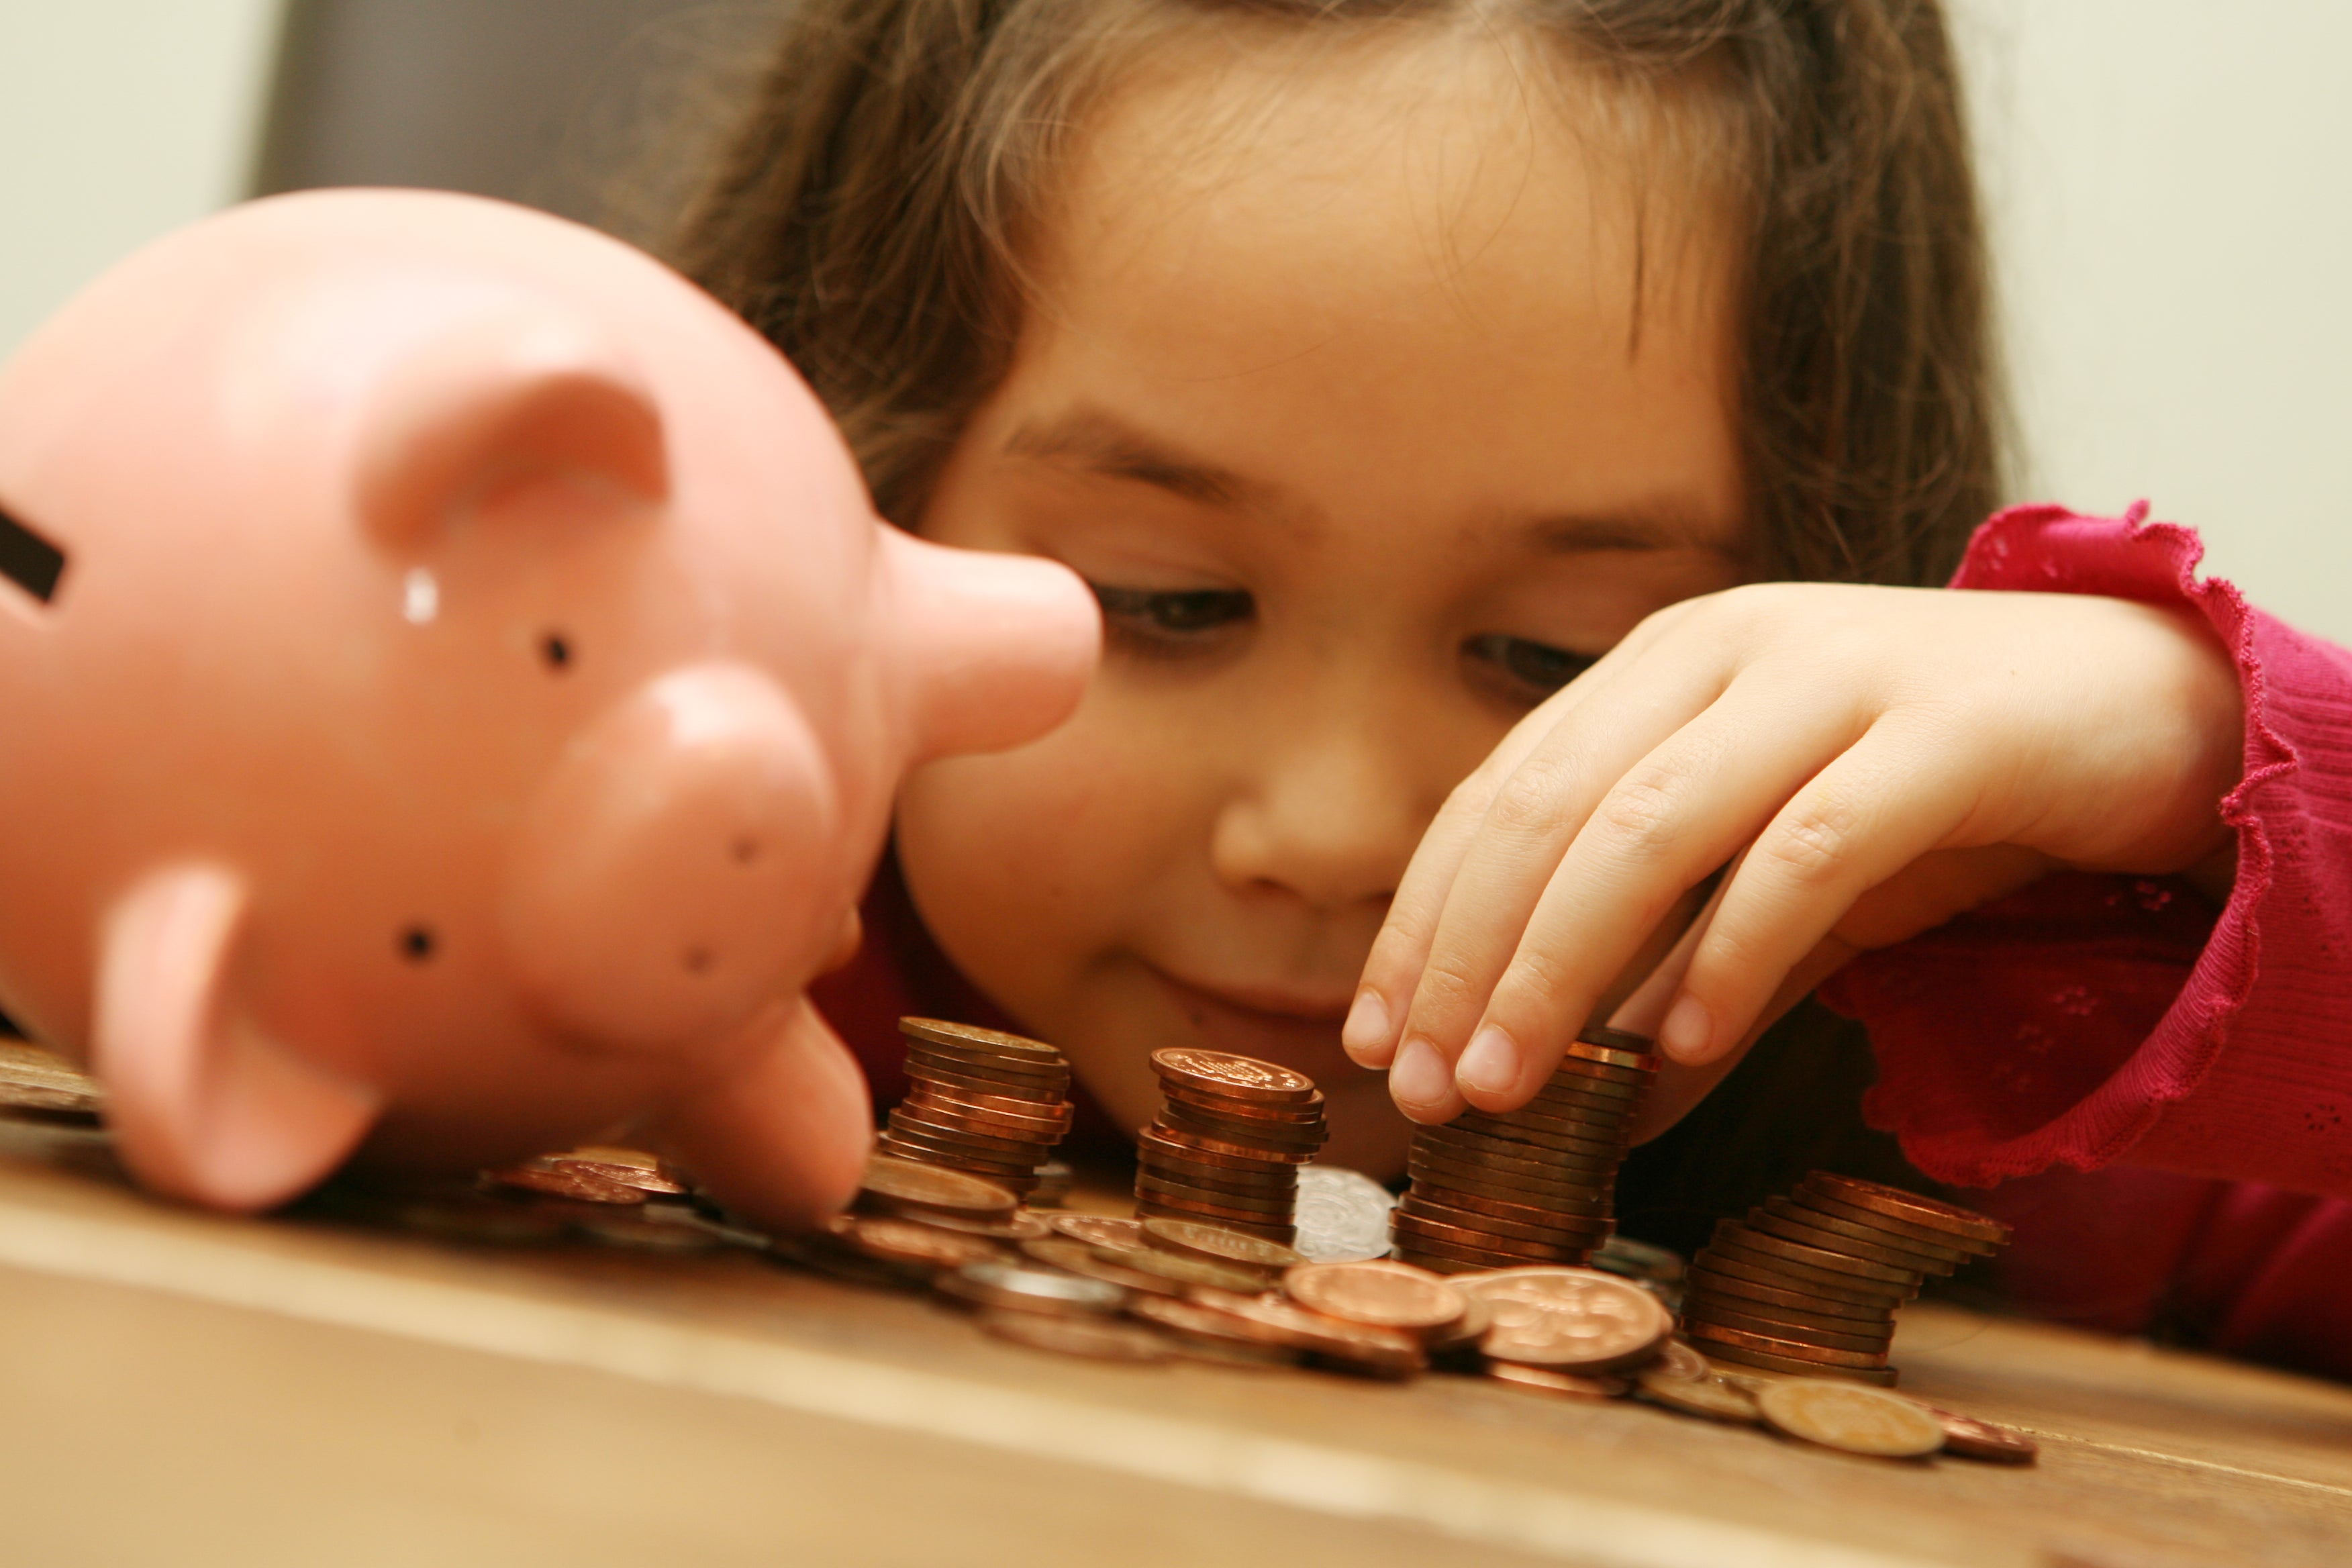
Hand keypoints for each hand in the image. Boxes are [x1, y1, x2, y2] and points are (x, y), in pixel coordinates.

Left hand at [1339, 582, 2243, 1130]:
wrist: (2142, 706)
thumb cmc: (1932, 791)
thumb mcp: (1773, 874)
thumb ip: (1677, 958)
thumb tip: (1576, 1089)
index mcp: (1659, 665)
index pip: (1496, 798)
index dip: (1423, 924)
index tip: (1375, 1042)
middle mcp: (1723, 648)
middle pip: (1547, 812)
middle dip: (1468, 962)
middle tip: (1425, 1092)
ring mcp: (1833, 674)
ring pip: (1650, 826)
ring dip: (1562, 969)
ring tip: (1509, 1089)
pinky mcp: (1944, 729)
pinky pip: (1811, 848)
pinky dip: (1736, 951)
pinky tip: (1686, 1050)